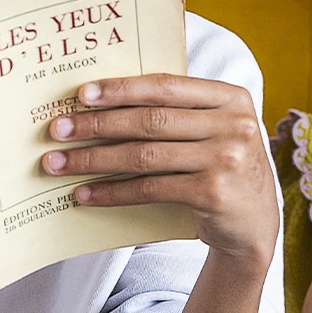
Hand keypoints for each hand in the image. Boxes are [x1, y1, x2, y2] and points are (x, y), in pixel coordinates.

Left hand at [40, 76, 277, 270]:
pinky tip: (86, 194)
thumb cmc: (223, 169)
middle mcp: (233, 125)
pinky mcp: (213, 194)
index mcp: (232, 98)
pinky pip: (150, 189)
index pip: (167, 86)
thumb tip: (104, 103)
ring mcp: (226, 160)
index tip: (81, 94)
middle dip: (97, 124)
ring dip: (94, 160)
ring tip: (59, 163)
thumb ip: (179, 113)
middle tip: (58, 129)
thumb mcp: (214, 132)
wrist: (254, 226)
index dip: (121, 89)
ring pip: (145, 155)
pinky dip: (113, 192)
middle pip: (150, 120)